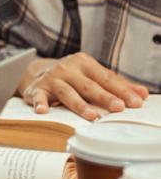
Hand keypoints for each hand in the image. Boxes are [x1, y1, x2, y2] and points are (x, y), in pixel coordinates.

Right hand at [21, 53, 147, 120]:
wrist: (37, 72)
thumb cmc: (72, 76)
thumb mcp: (93, 75)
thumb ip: (117, 84)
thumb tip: (143, 93)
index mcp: (84, 63)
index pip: (106, 78)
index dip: (122, 90)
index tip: (136, 102)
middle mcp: (67, 69)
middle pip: (88, 85)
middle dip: (104, 97)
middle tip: (118, 108)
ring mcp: (51, 79)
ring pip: (67, 93)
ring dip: (79, 105)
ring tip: (92, 116)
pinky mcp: (36, 89)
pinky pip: (38, 97)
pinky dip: (40, 103)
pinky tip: (43, 111)